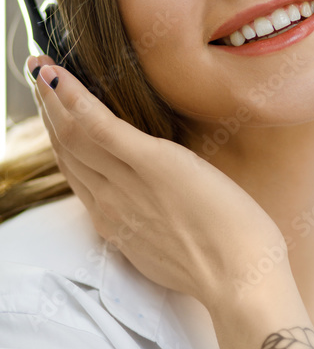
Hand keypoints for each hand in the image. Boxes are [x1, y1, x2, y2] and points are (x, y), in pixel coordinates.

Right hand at [26, 58, 287, 308]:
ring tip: (42, 67)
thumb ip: (157, 224)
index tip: (53, 111)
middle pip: (68, 150)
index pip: (77, 173)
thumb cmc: (226, 267)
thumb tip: (160, 208)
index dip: (61, 139)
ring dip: (54, 98)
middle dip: (49, 111)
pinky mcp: (154, 164)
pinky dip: (76, 100)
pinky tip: (60, 76)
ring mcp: (128, 184)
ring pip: (75, 135)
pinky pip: (102, 127)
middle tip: (37, 75)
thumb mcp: (174, 249)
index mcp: (117, 222)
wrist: (241, 281)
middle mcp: (111, 203)